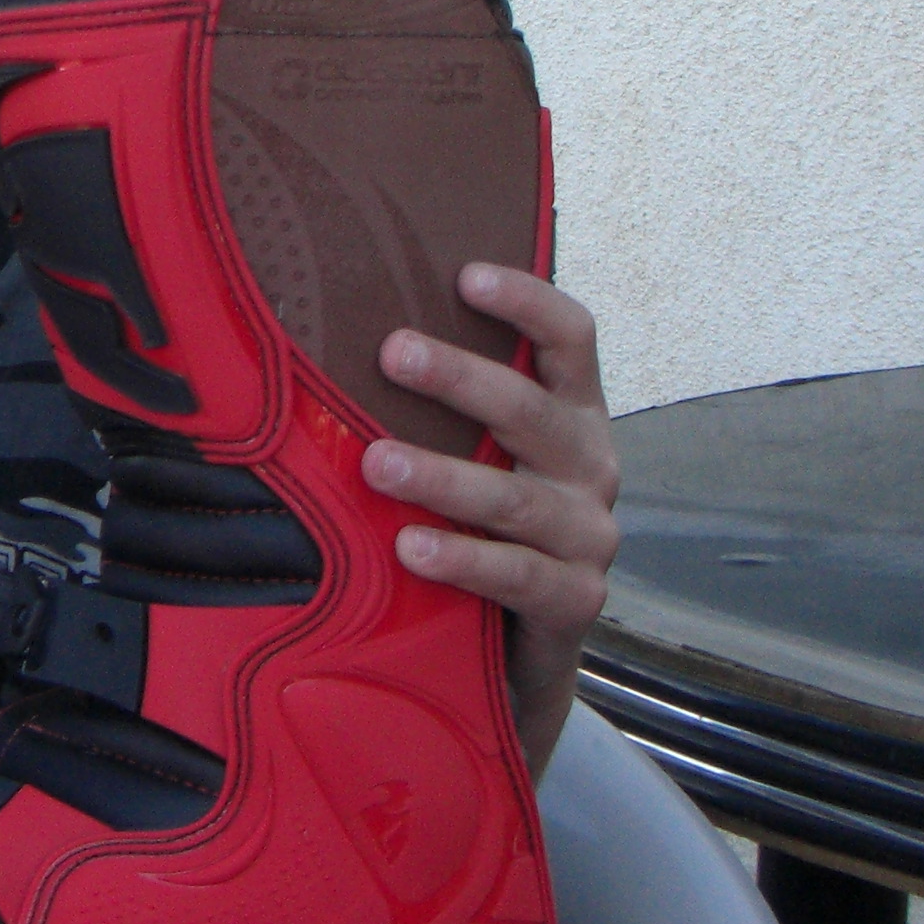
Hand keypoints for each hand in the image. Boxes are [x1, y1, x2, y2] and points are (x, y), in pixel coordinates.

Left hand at [362, 265, 619, 775]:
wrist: (517, 650)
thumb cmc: (482, 528)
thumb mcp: (475, 457)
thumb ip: (438, 408)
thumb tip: (334, 338)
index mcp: (571, 416)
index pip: (572, 339)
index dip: (528, 301)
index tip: (466, 274)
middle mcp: (589, 467)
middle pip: (533, 410)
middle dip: (462, 379)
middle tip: (392, 352)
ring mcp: (588, 536)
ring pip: (515, 499)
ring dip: (443, 477)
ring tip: (377, 464)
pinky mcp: (574, 601)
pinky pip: (517, 575)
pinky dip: (462, 560)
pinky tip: (410, 549)